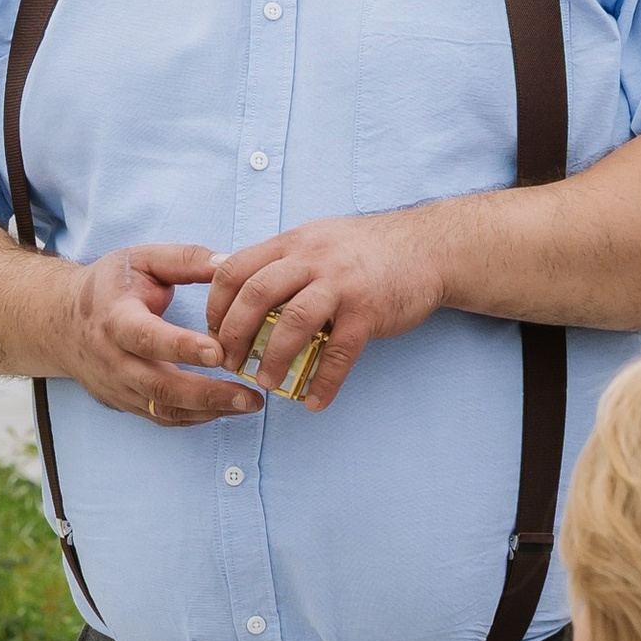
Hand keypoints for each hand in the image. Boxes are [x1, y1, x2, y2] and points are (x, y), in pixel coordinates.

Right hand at [59, 241, 262, 425]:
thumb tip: (228, 264)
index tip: (218, 352)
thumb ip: (185, 260)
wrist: (63, 321)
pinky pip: (161, 418)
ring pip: (163, 410)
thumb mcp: (142, 260)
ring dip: (208, 411)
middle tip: (249, 395)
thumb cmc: (109, 286)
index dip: (181, 346)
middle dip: (207, 394)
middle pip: (159, 386)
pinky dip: (195, 417)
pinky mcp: (124, 403)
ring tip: (248, 404)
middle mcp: (113, 359)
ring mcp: (117, 386)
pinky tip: (224, 408)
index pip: (146, 337)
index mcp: (115, 319)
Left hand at [201, 209, 449, 412]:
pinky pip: (340, 353)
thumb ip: (280, 258)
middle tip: (227, 362)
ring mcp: (341, 285)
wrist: (429, 247)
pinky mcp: (367, 311)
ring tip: (263, 382)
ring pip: (292, 323)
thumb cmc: (368, 249)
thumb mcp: (317, 238)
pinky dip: (325, 382)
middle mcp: (312, 259)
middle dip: (233, 334)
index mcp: (293, 243)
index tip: (211, 332)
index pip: (236, 269)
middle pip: (255, 295)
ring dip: (272, 358)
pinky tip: (314, 402)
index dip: (215, 304)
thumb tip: (234, 276)